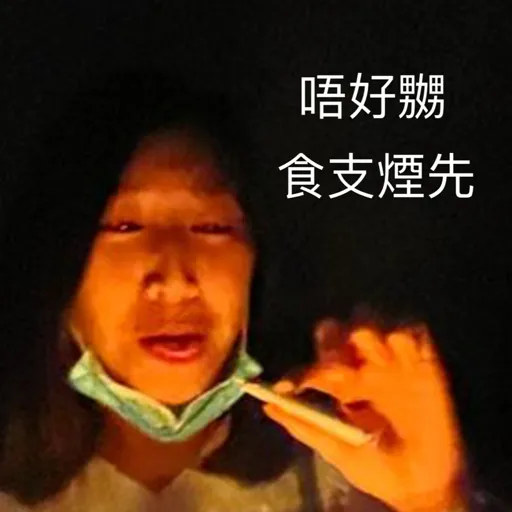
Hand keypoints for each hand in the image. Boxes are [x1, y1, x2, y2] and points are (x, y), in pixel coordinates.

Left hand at [262, 318, 464, 510]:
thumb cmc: (377, 469)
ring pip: (369, 322)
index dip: (299, 373)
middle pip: (337, 329)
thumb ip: (304, 425)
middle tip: (337, 368)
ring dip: (366, 335)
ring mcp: (390, 361)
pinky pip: (411, 332)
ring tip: (374, 362)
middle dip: (332, 342)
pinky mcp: (423, 362)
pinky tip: (401, 355)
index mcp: (340, 383)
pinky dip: (402, 337)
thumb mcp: (338, 449)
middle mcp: (361, 365)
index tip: (286, 388)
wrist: (423, 486)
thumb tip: (267, 406)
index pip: (314, 364)